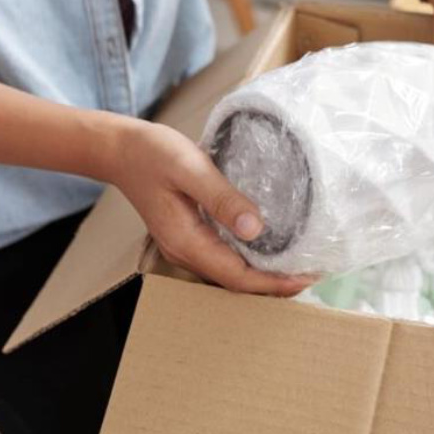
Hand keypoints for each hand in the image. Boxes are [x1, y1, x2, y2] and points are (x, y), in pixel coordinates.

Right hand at [106, 119, 314, 295]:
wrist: (120, 149)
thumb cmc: (152, 154)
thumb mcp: (190, 168)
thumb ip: (223, 199)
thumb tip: (256, 229)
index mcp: (186, 242)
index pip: (237, 276)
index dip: (274, 283)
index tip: (307, 278)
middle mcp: (186, 252)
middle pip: (237, 283)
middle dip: (275, 285)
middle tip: (313, 275)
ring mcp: (187, 247)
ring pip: (232, 273)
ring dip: (264, 275)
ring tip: (300, 267)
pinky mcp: (190, 237)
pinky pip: (225, 258)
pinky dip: (251, 261)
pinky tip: (271, 250)